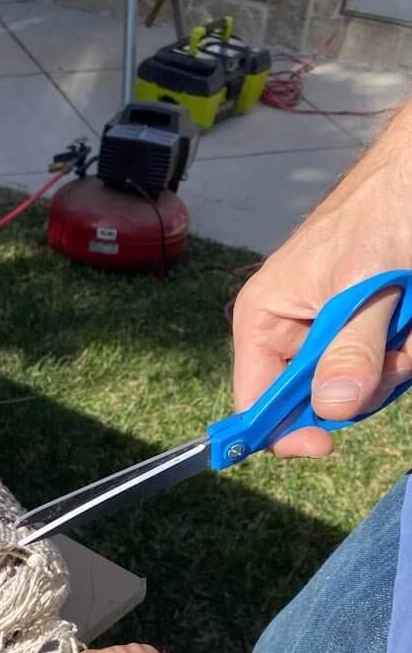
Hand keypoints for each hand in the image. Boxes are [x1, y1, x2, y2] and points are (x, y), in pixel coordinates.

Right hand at [232, 100, 411, 458]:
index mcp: (265, 319)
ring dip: (396, 363)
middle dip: (361, 385)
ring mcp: (335, 335)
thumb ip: (349, 346)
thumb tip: (333, 407)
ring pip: (361, 390)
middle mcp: (294, 334)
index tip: (324, 444)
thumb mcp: (362, 283)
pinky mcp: (370, 332)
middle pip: (315, 403)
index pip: (256, 402)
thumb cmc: (384, 208)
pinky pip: (387, 370)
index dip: (284, 431)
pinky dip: (408, 350)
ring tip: (409, 315)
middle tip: (392, 346)